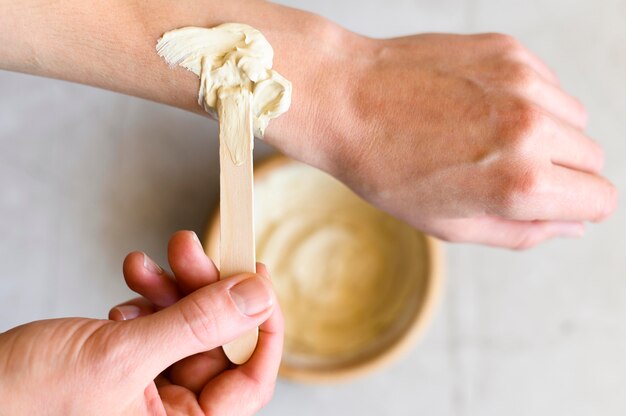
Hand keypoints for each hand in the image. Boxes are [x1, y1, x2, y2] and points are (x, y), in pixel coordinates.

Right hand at [0, 231, 282, 414]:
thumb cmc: (27, 400)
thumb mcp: (121, 357)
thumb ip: (196, 325)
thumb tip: (257, 296)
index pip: (251, 381)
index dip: (264, 327)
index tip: (258, 277)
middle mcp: (172, 413)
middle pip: (218, 341)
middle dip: (204, 289)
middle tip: (188, 248)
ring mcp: (151, 387)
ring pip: (187, 325)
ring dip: (172, 287)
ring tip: (145, 264)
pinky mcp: (131, 364)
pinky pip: (158, 323)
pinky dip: (147, 298)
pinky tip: (127, 287)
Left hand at [269, 31, 616, 248]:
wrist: (345, 101)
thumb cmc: (385, 169)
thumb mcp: (449, 224)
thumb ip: (521, 232)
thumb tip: (571, 225)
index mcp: (519, 182)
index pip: (600, 198)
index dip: (577, 207)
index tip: (551, 203)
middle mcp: (531, 128)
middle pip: (591, 158)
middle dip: (560, 172)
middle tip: (503, 172)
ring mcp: (520, 82)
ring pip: (573, 118)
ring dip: (545, 133)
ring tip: (485, 138)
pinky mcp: (507, 51)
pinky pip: (545, 83)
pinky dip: (526, 99)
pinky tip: (477, 107)